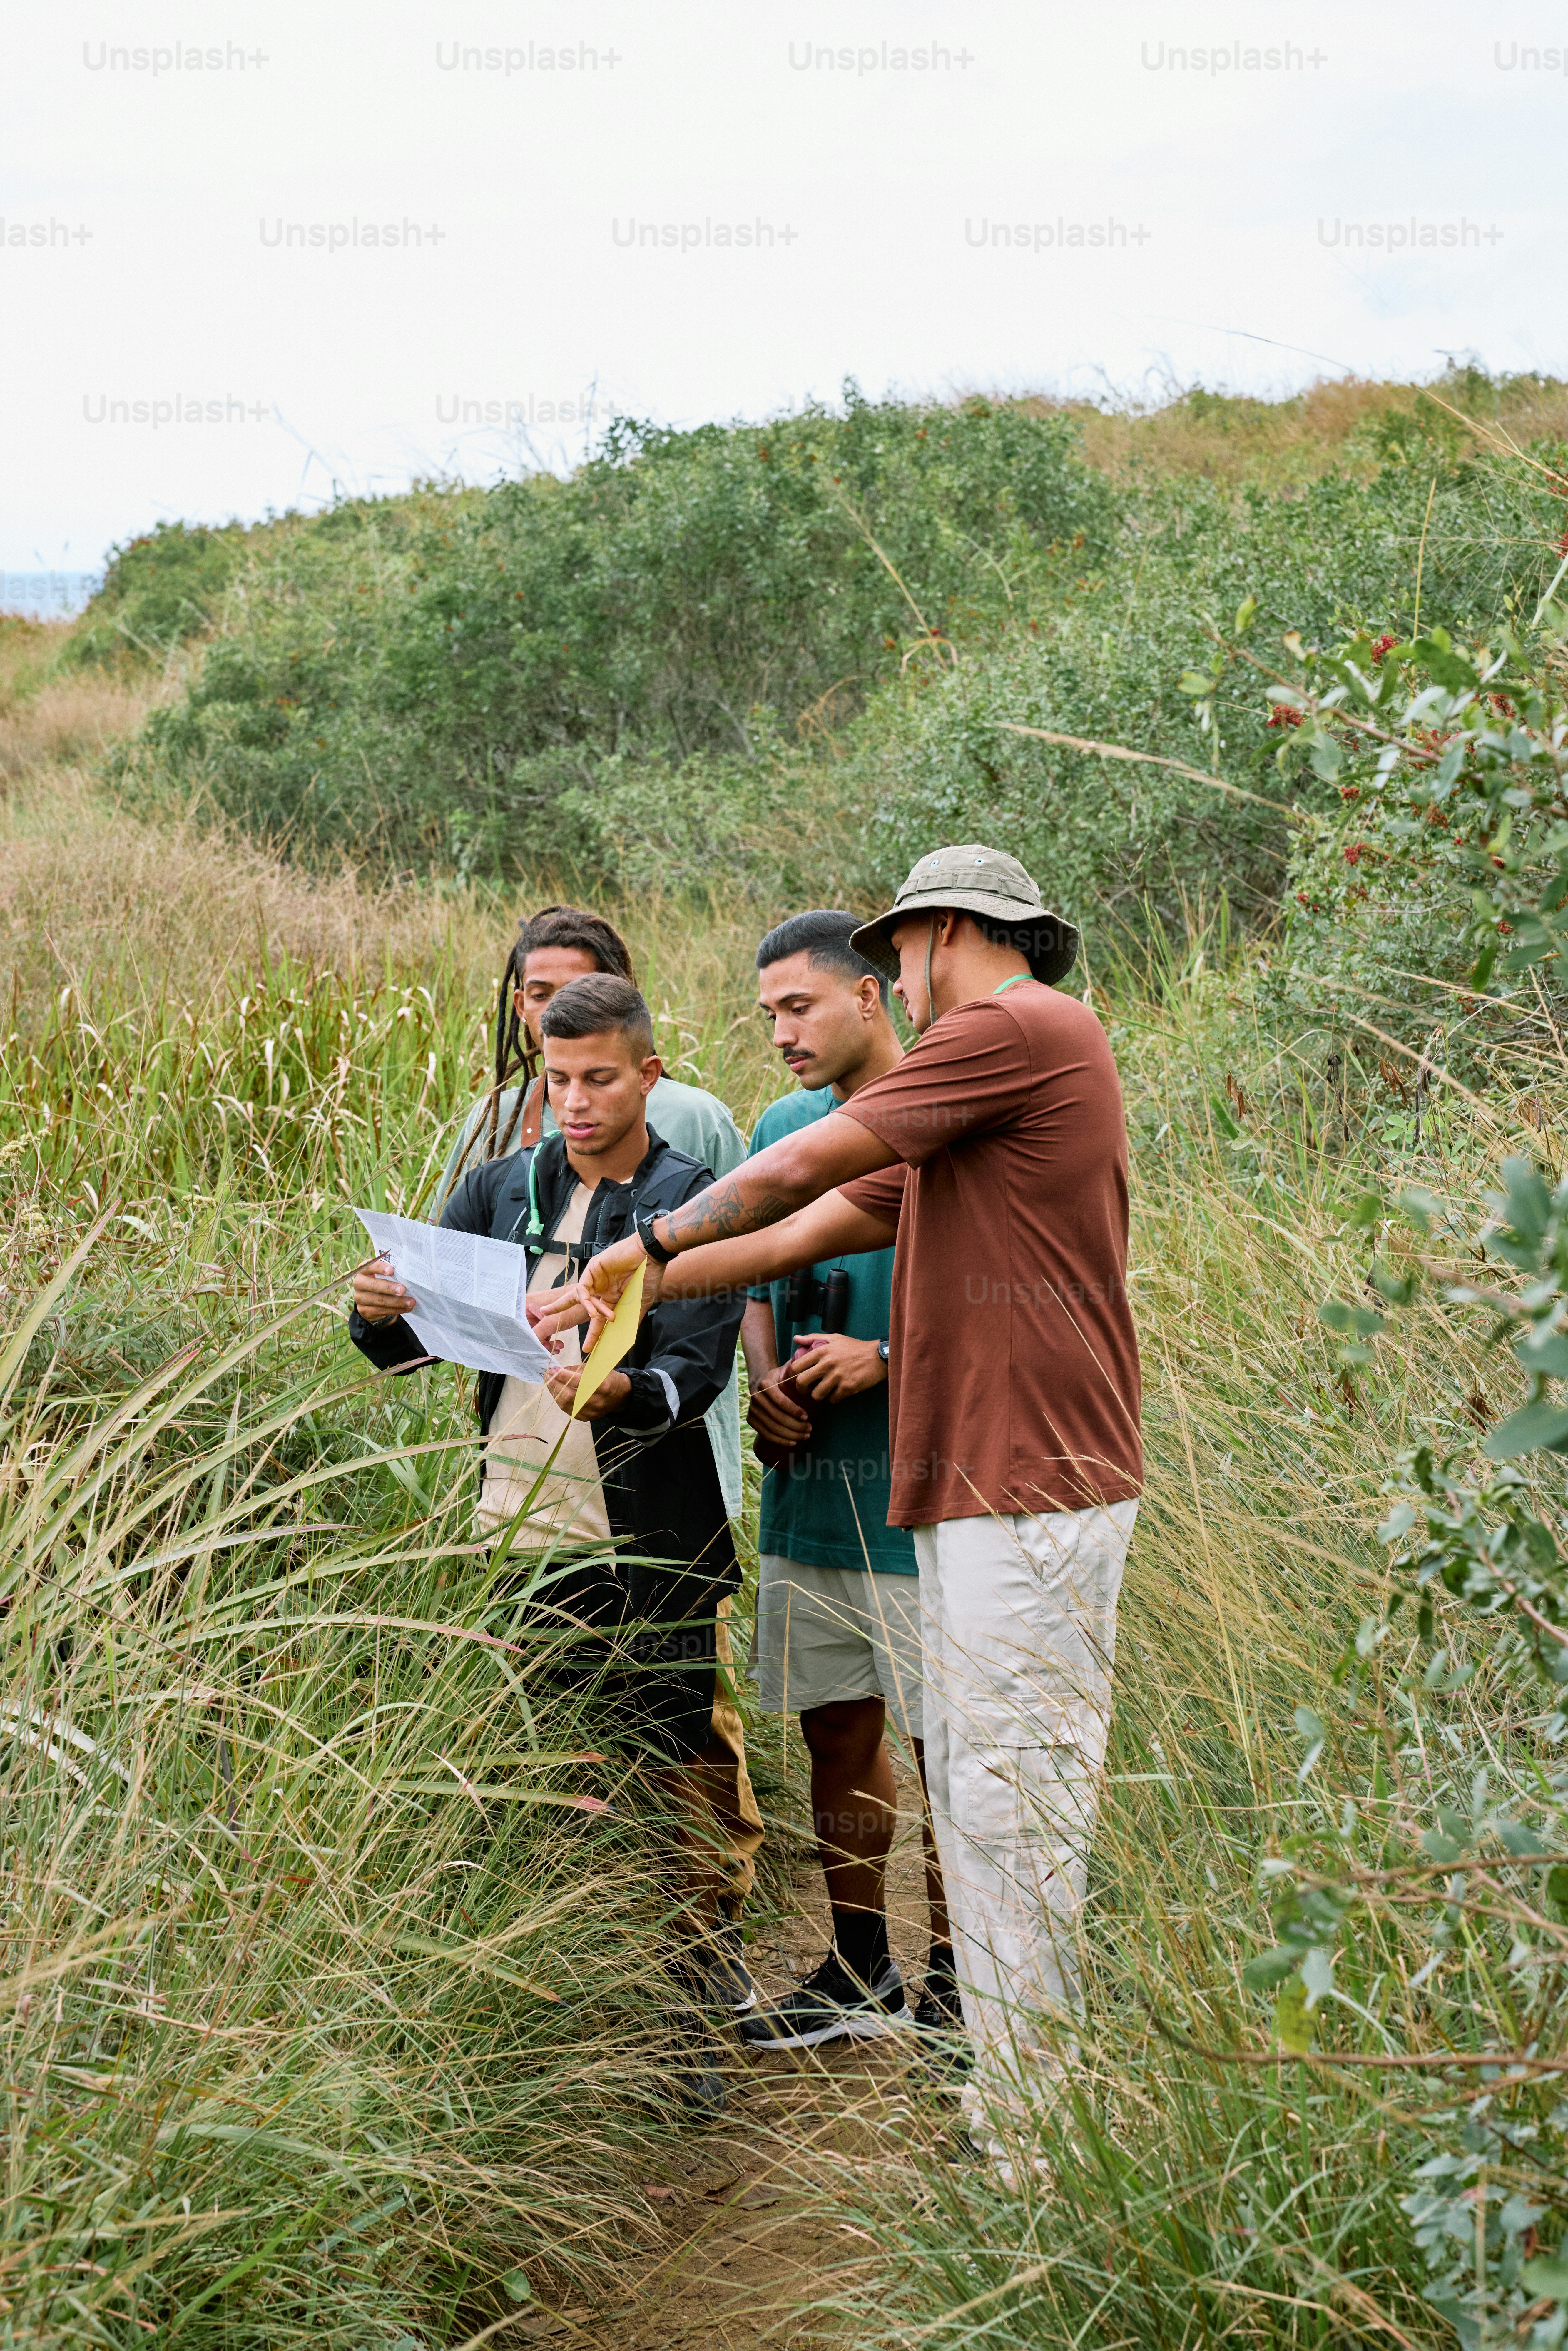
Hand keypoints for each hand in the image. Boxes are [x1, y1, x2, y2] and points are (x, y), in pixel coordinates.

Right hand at [354, 1256, 415, 1326]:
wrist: (370, 1298)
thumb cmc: (381, 1280)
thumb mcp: (383, 1274)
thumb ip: (391, 1272)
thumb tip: (407, 1273)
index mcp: (363, 1270)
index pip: (370, 1267)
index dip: (380, 1268)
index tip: (391, 1270)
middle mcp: (359, 1284)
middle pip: (374, 1286)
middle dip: (390, 1288)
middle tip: (403, 1290)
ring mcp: (360, 1298)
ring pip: (379, 1301)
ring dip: (397, 1302)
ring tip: (411, 1302)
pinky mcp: (364, 1310)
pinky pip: (382, 1311)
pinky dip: (396, 1310)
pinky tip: (406, 1308)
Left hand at [532, 1234, 662, 1345]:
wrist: (651, 1256)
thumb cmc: (648, 1277)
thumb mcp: (638, 1306)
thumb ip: (628, 1322)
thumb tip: (623, 1341)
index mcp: (612, 1297)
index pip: (598, 1319)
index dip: (593, 1334)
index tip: (588, 1348)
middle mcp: (601, 1288)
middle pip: (577, 1302)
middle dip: (559, 1307)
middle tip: (543, 1313)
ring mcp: (596, 1278)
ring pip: (579, 1296)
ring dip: (587, 1310)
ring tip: (596, 1316)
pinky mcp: (593, 1269)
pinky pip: (583, 1288)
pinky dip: (585, 1301)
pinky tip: (593, 1310)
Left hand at [543, 1364, 630, 1421]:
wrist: (620, 1395)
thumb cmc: (607, 1378)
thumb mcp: (596, 1368)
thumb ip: (576, 1370)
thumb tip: (557, 1371)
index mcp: (602, 1387)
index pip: (577, 1382)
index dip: (562, 1376)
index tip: (552, 1369)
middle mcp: (597, 1402)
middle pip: (569, 1396)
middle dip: (554, 1385)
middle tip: (547, 1375)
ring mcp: (591, 1412)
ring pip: (566, 1405)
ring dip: (554, 1393)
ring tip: (549, 1382)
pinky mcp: (586, 1418)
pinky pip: (568, 1410)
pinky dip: (559, 1401)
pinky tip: (556, 1392)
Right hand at [746, 1363, 812, 1446]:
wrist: (764, 1383)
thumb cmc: (782, 1378)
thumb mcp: (789, 1370)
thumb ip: (800, 1366)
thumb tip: (814, 1364)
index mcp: (765, 1384)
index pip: (780, 1401)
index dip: (794, 1411)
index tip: (807, 1417)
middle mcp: (755, 1396)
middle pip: (777, 1417)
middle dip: (795, 1426)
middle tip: (810, 1429)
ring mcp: (752, 1409)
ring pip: (772, 1427)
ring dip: (790, 1435)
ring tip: (805, 1435)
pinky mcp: (751, 1420)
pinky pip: (765, 1433)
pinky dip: (780, 1440)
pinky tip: (792, 1442)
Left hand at [789, 1333, 888, 1401]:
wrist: (878, 1356)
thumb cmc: (855, 1347)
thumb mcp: (834, 1338)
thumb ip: (813, 1338)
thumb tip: (796, 1339)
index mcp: (822, 1351)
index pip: (796, 1366)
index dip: (792, 1375)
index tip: (797, 1378)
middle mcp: (827, 1364)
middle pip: (802, 1383)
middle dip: (801, 1389)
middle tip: (806, 1389)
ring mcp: (837, 1377)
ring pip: (816, 1395)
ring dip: (819, 1395)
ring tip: (824, 1391)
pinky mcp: (847, 1388)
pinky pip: (832, 1400)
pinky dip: (834, 1398)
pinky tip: (838, 1392)